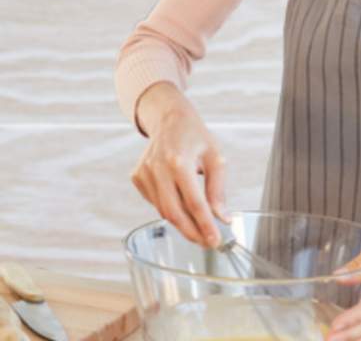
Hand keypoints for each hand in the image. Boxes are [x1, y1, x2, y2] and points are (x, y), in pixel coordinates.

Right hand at [129, 83, 228, 247]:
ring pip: (163, 211)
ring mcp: (143, 173)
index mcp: (179, 161)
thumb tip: (222, 217)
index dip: (205, 225)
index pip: (194, 202)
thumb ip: (218, 189)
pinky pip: (155, 202)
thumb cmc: (196, 136)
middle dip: (192, 232)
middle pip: (174, 212)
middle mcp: (157, 168)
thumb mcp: (216, 157)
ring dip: (182, 224)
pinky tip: (183, 209)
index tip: (215, 240)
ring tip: (200, 230)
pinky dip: (170, 210)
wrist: (169, 118)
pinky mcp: (137, 177)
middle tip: (207, 243)